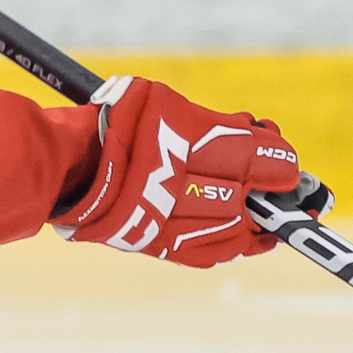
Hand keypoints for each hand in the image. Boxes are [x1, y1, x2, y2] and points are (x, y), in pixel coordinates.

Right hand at [54, 76, 309, 266]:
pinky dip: (234, 244)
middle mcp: (184, 183)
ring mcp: (172, 218)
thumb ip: (214, 122)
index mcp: (189, 140)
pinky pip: (212, 251)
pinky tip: (248, 237)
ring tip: (269, 214)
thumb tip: (256, 134)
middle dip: (271, 191)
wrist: (66, 165)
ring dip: (259, 221)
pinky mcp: (161, 243)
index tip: (286, 162)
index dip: (282, 161)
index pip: (260, 158)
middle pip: (251, 195)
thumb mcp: (167, 100)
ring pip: (237, 228)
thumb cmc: (117, 120)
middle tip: (282, 189)